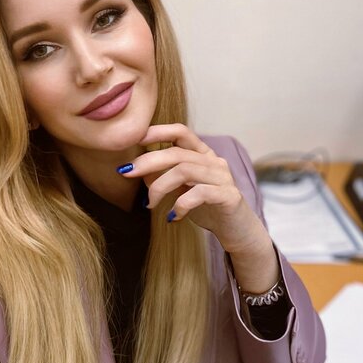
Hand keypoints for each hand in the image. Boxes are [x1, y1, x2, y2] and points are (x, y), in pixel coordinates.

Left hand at [120, 124, 280, 293]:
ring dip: (160, 186)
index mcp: (203, 154)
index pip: (181, 132)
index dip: (158, 131)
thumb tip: (137, 169)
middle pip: (177, 152)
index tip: (135, 140)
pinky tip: (172, 217)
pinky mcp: (228, 196)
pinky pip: (199, 193)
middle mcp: (214, 161)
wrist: (236, 231)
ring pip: (185, 171)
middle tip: (126, 172)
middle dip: (148, 161)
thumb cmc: (206, 208)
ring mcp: (223, 177)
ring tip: (150, 204)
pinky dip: (180, 204)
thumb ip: (162, 177)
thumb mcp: (179, 190)